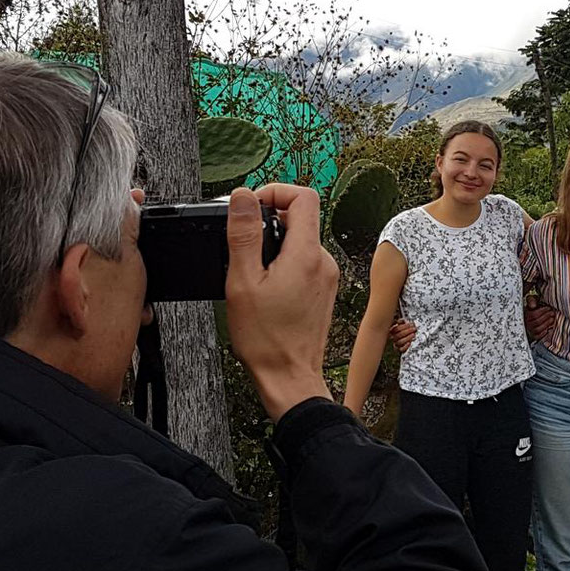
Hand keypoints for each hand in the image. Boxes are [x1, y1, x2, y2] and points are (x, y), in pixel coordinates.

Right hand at [223, 186, 337, 420]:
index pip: (302, 196)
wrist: (289, 379)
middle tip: (243, 242)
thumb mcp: (243, 282)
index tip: (250, 207)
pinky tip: (266, 288)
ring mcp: (326, 277)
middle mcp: (323, 262)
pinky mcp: (323, 291)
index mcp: (306, 254)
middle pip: (301, 218)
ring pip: (301, 242)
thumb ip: (243, 235)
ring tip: (251, 272)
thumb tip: (243, 197)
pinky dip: (284, 264)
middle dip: (269, 220)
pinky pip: (304, 262)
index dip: (274, 192)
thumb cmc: (266, 339)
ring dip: (275, 245)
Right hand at [389, 318, 416, 353]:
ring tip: (413, 334)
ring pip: (400, 342)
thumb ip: (401, 321)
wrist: (402, 341)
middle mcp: (392, 338)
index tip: (410, 324)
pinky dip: (405, 346)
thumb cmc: (402, 331)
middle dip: (407, 331)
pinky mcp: (399, 349)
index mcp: (392, 331)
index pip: (396, 329)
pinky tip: (409, 342)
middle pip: (398, 335)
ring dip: (407, 338)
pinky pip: (401, 349)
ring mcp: (396, 344)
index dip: (404, 326)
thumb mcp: (402, 324)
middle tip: (414, 328)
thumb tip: (400, 320)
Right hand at [524, 302, 556, 340]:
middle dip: (546, 316)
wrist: (532, 316)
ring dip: (547, 323)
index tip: (549, 308)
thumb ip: (531, 300)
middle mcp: (525, 323)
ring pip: (538, 329)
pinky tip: (549, 327)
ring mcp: (529, 330)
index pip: (533, 314)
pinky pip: (538, 336)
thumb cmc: (533, 308)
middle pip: (537, 322)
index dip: (542, 311)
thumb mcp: (531, 301)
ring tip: (552, 318)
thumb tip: (533, 305)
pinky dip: (544, 332)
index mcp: (524, 314)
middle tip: (552, 313)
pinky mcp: (533, 336)